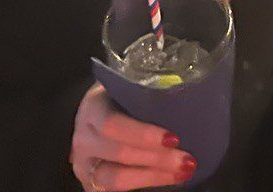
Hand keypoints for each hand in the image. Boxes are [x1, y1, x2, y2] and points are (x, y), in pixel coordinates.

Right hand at [70, 83, 195, 190]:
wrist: (98, 115)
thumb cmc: (121, 98)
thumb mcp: (129, 90)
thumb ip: (149, 95)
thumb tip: (185, 97)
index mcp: (93, 107)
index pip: (113, 124)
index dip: (143, 134)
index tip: (173, 138)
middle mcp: (83, 137)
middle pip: (119, 152)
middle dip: (158, 158)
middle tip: (188, 160)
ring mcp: (83, 163)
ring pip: (117, 178)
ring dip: (154, 176)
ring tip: (183, 172)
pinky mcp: (90, 182)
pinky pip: (116, 190)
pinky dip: (147, 183)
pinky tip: (170, 178)